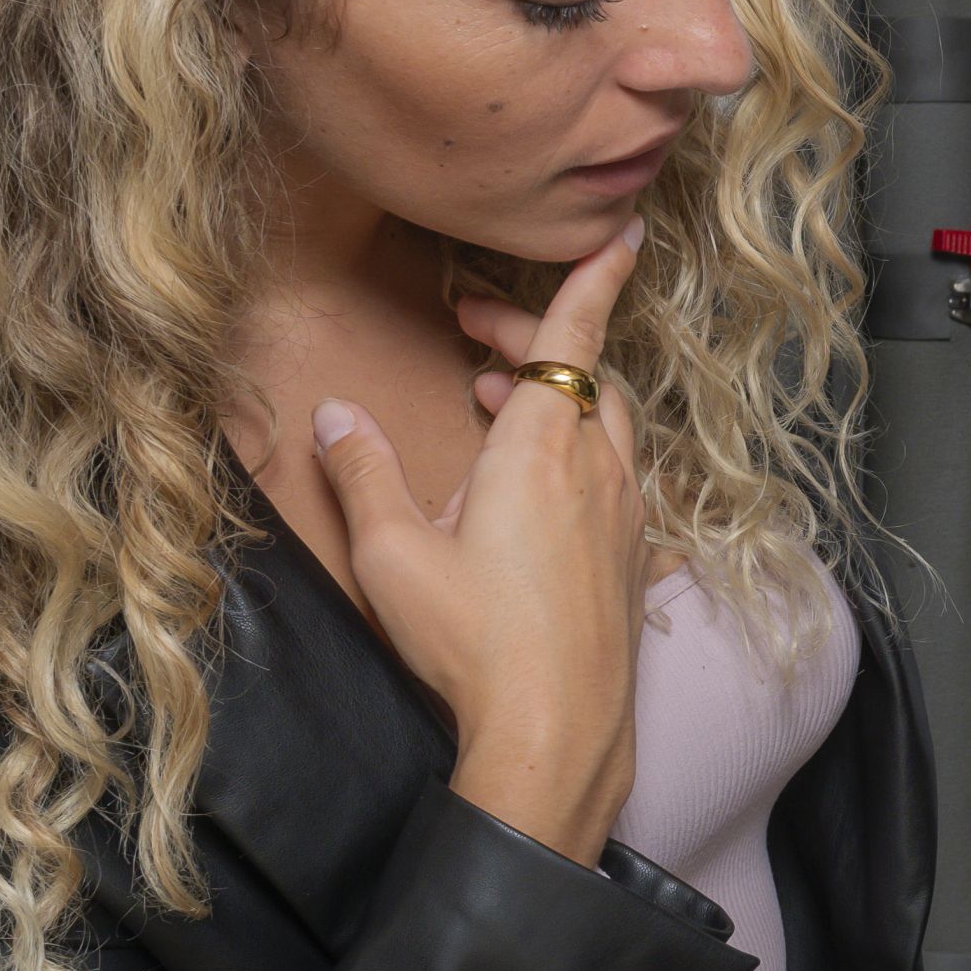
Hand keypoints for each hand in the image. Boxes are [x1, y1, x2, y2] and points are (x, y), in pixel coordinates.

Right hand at [310, 221, 651, 864]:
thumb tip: (335, 414)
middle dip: (539, 342)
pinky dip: (582, 453)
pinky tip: (542, 488)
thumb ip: (363, 473)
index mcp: (542, 450)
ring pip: (608, 425)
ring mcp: (626, 517)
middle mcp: (598, 471)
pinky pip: (618, 478)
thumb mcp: (393, 554)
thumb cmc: (473, 644)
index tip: (623, 234)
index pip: (577, 337)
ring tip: (500, 404)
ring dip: (561, 398)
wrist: (556, 735)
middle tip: (478, 340)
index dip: (597, 279)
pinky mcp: (635, 560)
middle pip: (586, 374)